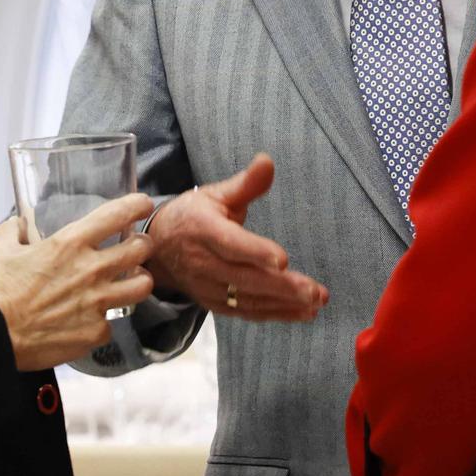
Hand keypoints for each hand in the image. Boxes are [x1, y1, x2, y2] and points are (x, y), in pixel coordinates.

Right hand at [0, 193, 155, 370]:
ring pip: (143, 286)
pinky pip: (112, 323)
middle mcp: (91, 270)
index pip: (119, 213)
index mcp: (70, 243)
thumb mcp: (0, 249)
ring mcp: (97, 303)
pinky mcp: (95, 332)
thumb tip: (18, 224)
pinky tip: (92, 320)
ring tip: (129, 282)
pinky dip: (104, 321)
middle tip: (136, 248)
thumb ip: (14, 230)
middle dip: (142, 245)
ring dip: (138, 281)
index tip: (142, 205)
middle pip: (142, 249)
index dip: (137, 205)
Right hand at [148, 153, 328, 322]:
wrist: (160, 248)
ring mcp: (208, 288)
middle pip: (244, 278)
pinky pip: (247, 312)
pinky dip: (275, 314)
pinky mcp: (215, 304)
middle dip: (281, 287)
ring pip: (248, 300)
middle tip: (314, 291)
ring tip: (316, 303)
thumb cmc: (194, 215)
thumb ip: (246, 183)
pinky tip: (303, 313)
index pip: (230, 244)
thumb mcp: (215, 194)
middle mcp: (203, 263)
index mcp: (203, 230)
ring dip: (284, 304)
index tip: (284, 259)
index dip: (255, 252)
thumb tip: (268, 161)